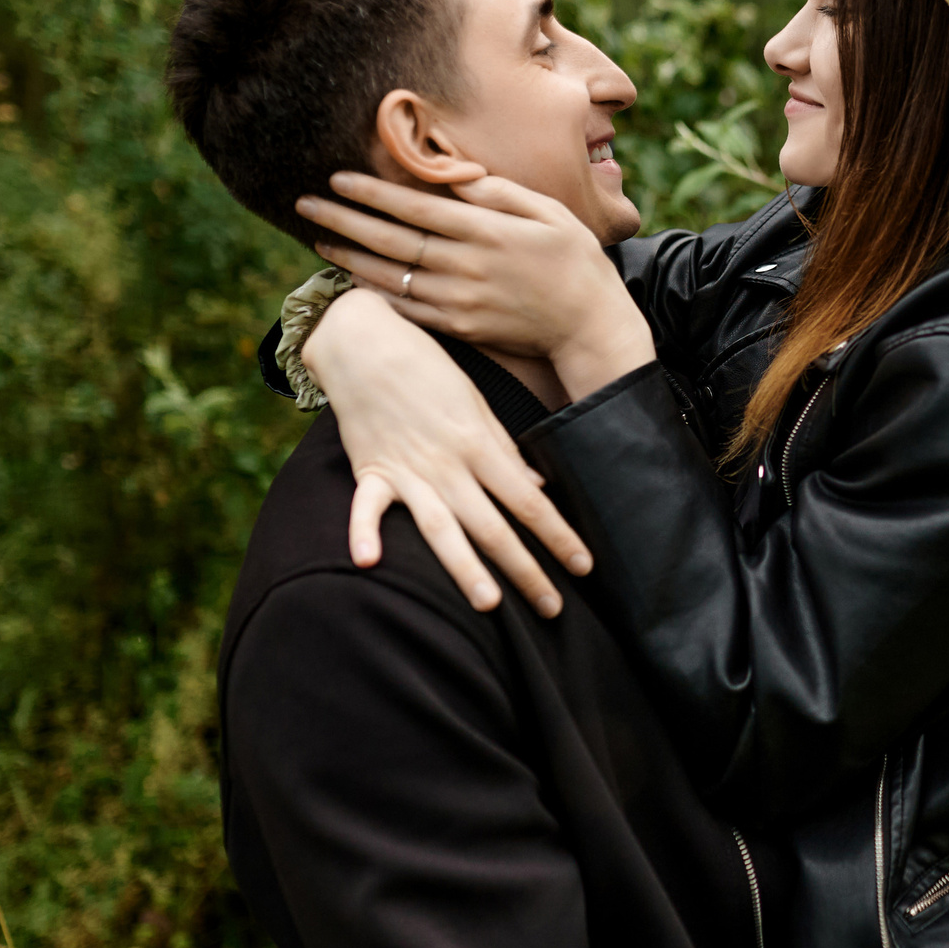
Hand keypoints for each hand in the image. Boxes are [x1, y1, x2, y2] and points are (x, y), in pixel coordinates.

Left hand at [295, 173, 655, 402]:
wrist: (591, 325)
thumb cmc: (574, 261)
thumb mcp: (548, 212)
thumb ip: (498, 193)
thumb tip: (454, 175)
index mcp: (485, 231)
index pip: (414, 207)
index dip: (372, 193)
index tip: (338, 179)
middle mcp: (466, 265)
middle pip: (392, 240)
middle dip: (344, 220)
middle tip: (306, 205)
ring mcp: (460, 300)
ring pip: (392, 276)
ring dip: (350, 257)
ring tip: (319, 242)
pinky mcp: (461, 328)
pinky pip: (408, 310)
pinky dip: (378, 295)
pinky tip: (354, 281)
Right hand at [301, 291, 593, 615]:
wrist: (365, 339)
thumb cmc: (427, 367)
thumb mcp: (476, 402)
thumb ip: (504, 451)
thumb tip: (535, 491)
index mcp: (480, 446)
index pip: (530, 503)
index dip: (560, 537)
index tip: (584, 567)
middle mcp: (448, 464)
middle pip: (494, 526)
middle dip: (526, 570)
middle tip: (553, 608)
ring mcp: (408, 470)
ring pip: (442, 528)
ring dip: (465, 567)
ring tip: (489, 604)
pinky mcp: (371, 470)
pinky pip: (367, 507)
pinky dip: (365, 532)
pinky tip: (368, 563)